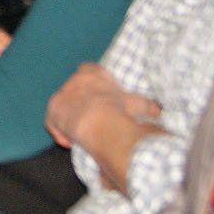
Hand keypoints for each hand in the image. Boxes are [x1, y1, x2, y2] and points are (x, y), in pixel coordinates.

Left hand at [45, 63, 160, 148]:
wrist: (102, 119)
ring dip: (70, 119)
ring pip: (63, 106)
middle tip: (90, 121)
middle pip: (74, 89)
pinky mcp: (53, 109)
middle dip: (80, 103)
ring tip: (79, 134)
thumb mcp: (138, 104)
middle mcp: (75, 79)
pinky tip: (69, 142)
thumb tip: (160, 110)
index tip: (99, 99)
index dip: (92, 86)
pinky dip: (60, 132)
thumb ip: (148, 105)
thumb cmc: (121, 109)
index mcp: (94, 73)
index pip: (88, 70)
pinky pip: (53, 122)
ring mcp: (62, 94)